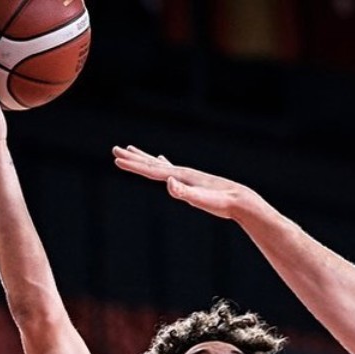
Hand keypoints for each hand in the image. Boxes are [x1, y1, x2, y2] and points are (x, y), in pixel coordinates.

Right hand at [112, 145, 257, 220]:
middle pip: (152, 164)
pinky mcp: (193, 182)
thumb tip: (169, 183)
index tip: (116, 159)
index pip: (151, 170)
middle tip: (115, 150)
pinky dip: (163, 165)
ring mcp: (187, 176)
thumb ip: (184, 192)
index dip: (133, 165)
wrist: (239, 200)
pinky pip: (172, 171)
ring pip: (160, 165)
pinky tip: (162, 162)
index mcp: (180, 176)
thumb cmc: (220, 202)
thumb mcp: (201, 200)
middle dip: (133, 158)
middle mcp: (182, 173)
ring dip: (145, 158)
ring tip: (131, 150)